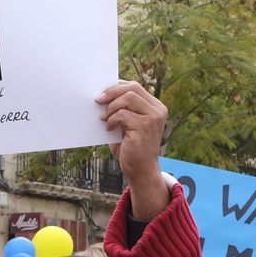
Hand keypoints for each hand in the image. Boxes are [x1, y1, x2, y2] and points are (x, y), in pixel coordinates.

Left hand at [97, 81, 169, 220]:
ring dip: (111, 107)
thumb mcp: (126, 125)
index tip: (102, 92)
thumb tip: (102, 97)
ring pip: (128, 98)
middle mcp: (157, 110)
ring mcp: (153, 117)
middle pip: (133, 88)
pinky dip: (112, 120)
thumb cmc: (131, 148)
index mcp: (155, 107)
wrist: (140, 170)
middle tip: (97, 100)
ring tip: (104, 118)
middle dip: (111, 92)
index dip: (117, 86)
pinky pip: (123, 114)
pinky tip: (109, 128)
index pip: (135, 87)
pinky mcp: (144, 127)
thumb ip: (121, 110)